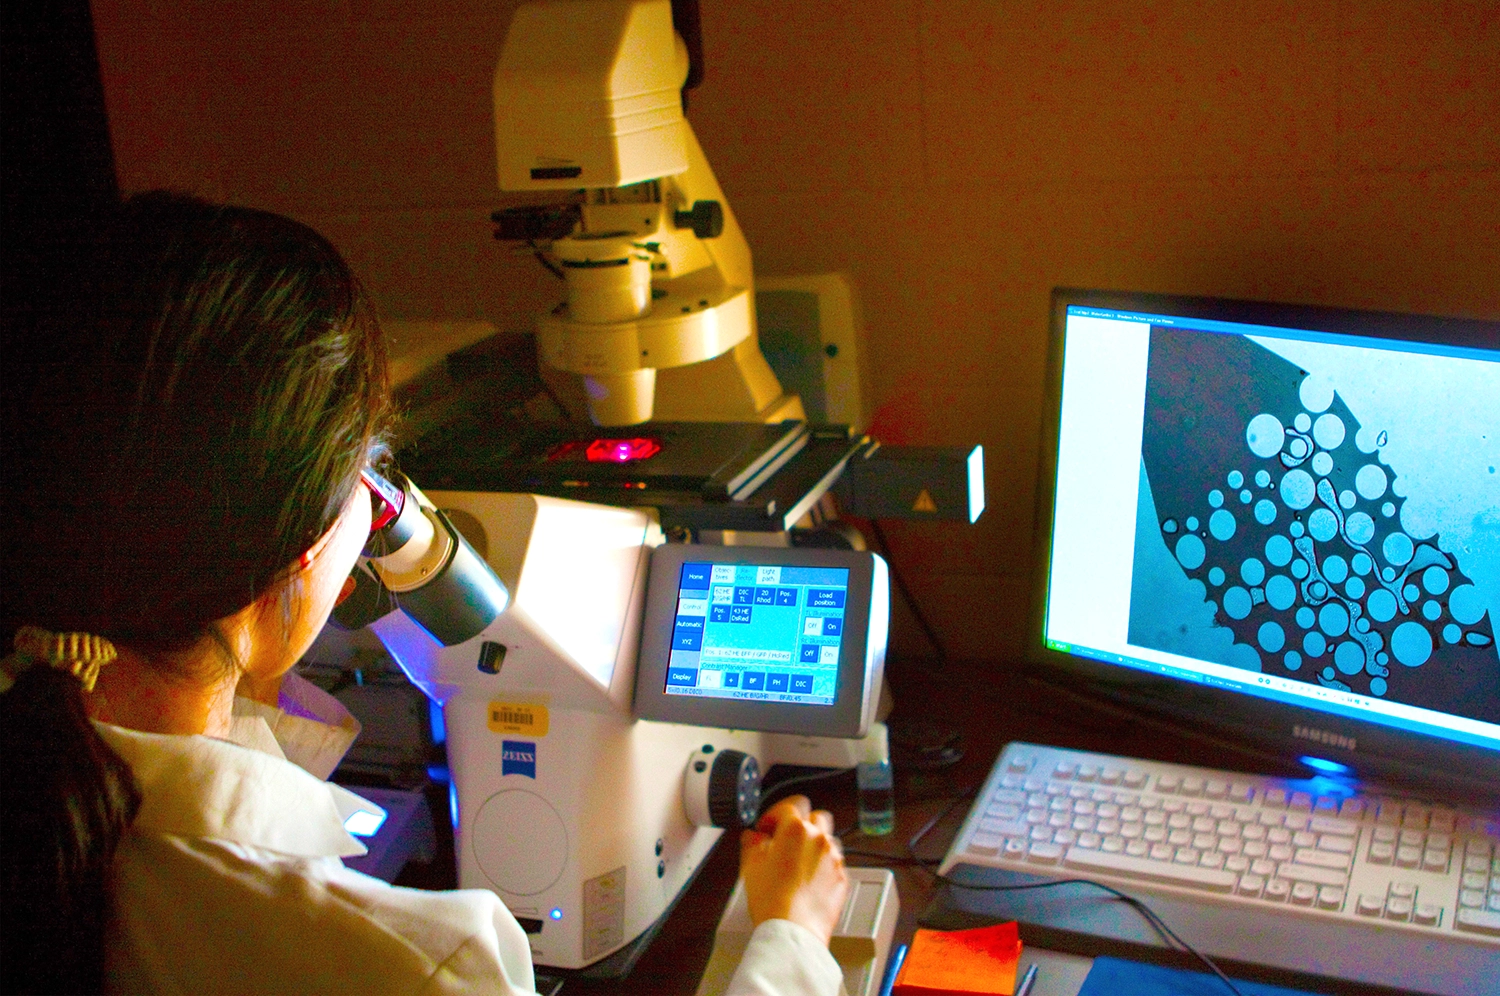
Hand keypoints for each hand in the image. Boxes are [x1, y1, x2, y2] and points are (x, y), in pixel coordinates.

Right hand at [739, 795, 848, 946]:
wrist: (794, 930)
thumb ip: (751, 843)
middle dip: (800, 823)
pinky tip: (809, 879)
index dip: (774, 814)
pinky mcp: (842, 878)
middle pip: (815, 816)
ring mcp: (834, 858)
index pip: (789, 806)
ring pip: (828, 838)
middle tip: (785, 837)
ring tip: (798, 859)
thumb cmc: (773, 901)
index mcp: (796, 829)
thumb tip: (752, 837)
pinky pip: (834, 862)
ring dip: (814, 842)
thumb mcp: (750, 866)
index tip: (766, 827)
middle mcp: (819, 839)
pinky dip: (823, 864)